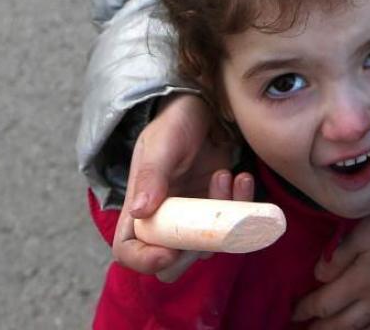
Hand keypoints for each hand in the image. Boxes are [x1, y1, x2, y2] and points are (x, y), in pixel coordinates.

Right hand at [110, 95, 232, 277]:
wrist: (206, 106)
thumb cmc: (176, 121)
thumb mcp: (161, 144)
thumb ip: (151, 175)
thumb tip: (138, 213)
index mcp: (138, 206)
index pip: (128, 249)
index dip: (144, 260)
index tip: (169, 251)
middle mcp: (163, 218)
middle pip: (170, 262)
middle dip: (193, 247)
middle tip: (207, 219)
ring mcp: (192, 216)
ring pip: (206, 246)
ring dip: (221, 220)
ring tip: (224, 176)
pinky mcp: (217, 208)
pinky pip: (232, 226)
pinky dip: (241, 207)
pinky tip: (241, 177)